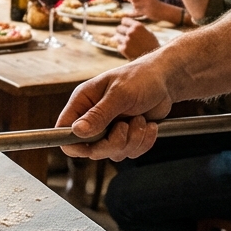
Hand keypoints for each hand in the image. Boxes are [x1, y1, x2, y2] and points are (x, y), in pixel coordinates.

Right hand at [56, 55, 174, 160]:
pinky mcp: (126, 136)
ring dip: (132, 140)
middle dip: (113, 143)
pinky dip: (143, 142)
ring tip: (140, 119)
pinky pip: (130, 152)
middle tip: (125, 126)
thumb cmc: (141, 78)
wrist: (166, 80)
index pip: (64, 129)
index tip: (91, 145)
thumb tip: (77, 131)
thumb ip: (99, 114)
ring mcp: (110, 129)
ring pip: (112, 153)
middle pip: (90, 148)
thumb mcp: (120, 94)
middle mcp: (93, 117)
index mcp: (83, 102)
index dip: (73, 143)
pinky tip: (149, 125)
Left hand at [114, 18, 159, 59]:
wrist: (154, 59)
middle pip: (118, 28)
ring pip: (117, 37)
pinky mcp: (124, 49)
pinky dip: (123, 48)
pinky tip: (131, 50)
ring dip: (121, 40)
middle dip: (122, 32)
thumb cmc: (151, 44)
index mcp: (137, 26)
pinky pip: (119, 46)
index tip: (128, 29)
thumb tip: (121, 23)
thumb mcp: (147, 32)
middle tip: (128, 37)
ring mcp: (126, 41)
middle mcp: (131, 32)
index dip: (125, 25)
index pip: (124, 20)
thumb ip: (135, 27)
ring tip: (130, 44)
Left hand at [121, 0, 160, 18]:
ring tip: (137, 6)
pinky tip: (140, 11)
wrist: (162, 10)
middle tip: (125, 0)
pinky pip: (136, 10)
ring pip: (133, 3)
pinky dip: (136, 11)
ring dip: (133, 5)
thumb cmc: (151, 2)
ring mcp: (147, 3)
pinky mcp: (147, 10)